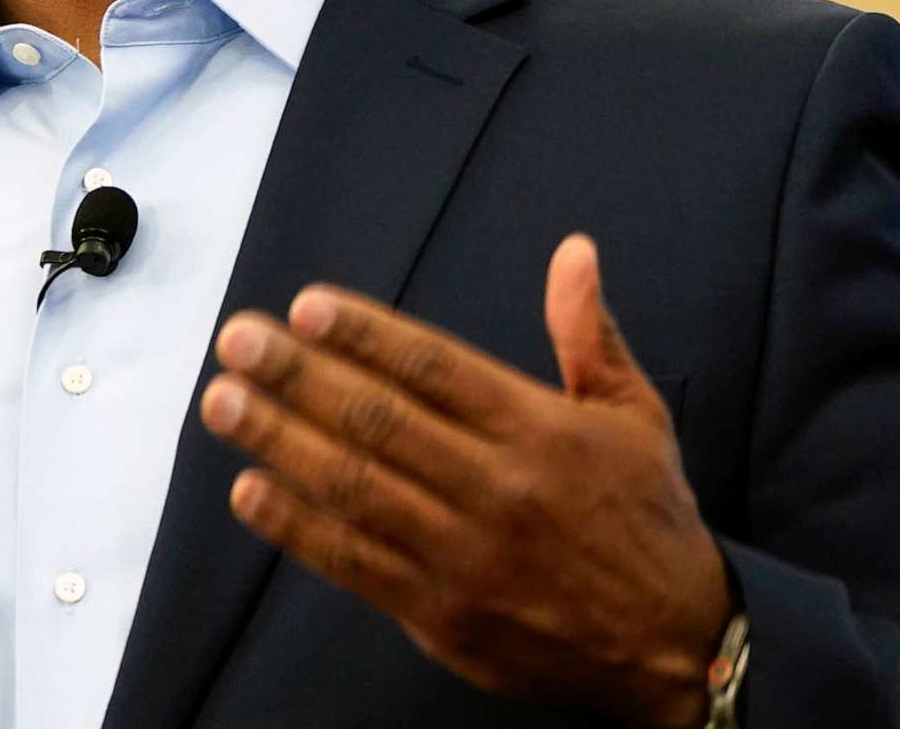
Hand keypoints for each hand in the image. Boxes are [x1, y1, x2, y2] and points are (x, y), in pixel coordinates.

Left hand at [198, 234, 734, 726]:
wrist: (676, 648)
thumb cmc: (648, 521)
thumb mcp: (636, 416)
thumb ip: (590, 335)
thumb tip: (574, 252)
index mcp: (541, 430)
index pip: (433, 368)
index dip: (363, 335)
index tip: (304, 308)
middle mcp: (497, 488)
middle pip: (378, 420)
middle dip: (296, 376)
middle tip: (235, 341)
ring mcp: (465, 556)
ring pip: (355, 487)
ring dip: (278, 440)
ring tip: (222, 402)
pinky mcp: (442, 616)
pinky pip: (354, 562)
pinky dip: (296, 527)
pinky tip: (250, 491)